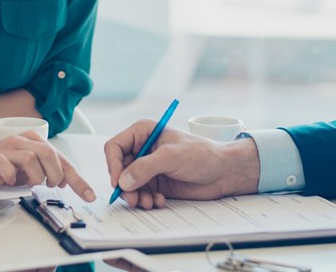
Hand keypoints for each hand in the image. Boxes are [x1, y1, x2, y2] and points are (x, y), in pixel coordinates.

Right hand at [0, 132, 95, 201]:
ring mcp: (7, 149)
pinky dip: (13, 177)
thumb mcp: (25, 167)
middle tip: (51, 186)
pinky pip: (8, 166)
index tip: (88, 194)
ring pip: (32, 159)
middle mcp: (22, 141)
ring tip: (29, 183)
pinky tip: (10, 181)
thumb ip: (43, 170)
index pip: (61, 158)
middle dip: (56, 175)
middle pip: (49, 154)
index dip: (77, 178)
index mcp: (33, 141)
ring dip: (35, 177)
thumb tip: (64, 180)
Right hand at [104, 120, 260, 208]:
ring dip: (135, 196)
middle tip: (133, 198)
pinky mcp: (155, 183)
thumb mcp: (171, 156)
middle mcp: (142, 150)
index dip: (113, 165)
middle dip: (125, 186)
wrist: (222, 172)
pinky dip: (146, 200)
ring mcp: (148, 167)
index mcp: (143, 133)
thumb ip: (145, 167)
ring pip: (128, 185)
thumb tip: (123, 181)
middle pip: (119, 169)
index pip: (115, 147)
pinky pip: (140, 194)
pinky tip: (159, 201)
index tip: (118, 181)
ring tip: (148, 202)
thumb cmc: (202, 154)